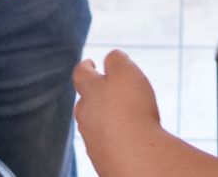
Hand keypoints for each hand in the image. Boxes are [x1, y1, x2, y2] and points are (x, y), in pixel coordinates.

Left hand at [73, 51, 161, 173]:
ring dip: (103, 121)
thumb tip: (112, 56)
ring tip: (119, 119)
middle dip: (92, 97)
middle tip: (103, 92)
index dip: (85, 66)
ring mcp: (92, 141)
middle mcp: (86, 117)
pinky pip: (105, 147)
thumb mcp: (126, 72)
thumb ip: (117, 60)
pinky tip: (126, 141)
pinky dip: (113, 141)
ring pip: (92, 126)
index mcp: (90, 92)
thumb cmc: (132, 110)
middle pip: (84, 103)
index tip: (89, 63)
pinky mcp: (103, 160)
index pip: (81, 74)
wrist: (136, 157)